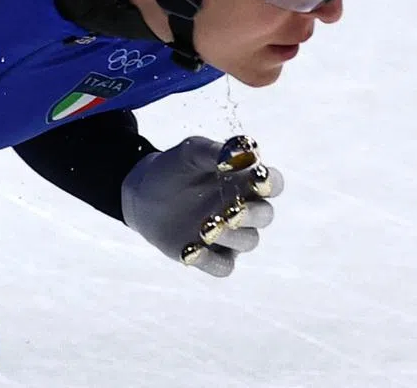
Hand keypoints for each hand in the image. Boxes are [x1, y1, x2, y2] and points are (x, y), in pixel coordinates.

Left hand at [121, 134, 283, 275]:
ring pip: (248, 241)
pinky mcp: (212, 256)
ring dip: (231, 235)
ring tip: (205, 226)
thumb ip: (214, 151)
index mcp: (244, 180)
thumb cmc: (176, 168)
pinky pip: (222, 266)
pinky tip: (189, 249)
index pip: (272, 182)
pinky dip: (208, 260)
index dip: (270, 181)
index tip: (257, 176)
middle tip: (231, 210)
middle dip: (251, 213)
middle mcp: (244, 209)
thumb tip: (243, 152)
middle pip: (265, 215)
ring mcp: (231, 236)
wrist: (144, 194)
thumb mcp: (190, 152)